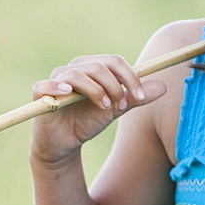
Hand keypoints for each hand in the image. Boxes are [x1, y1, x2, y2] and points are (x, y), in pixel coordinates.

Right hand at [30, 54, 165, 163]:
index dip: (130, 77)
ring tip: (105, 107)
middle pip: (99, 66)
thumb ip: (137, 97)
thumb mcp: (116, 108)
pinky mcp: (41, 95)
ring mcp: (56, 80)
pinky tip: (68, 93)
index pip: (115, 62)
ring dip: (96, 90)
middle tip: (121, 105)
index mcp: (93, 68)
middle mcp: (75, 68)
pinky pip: (45, 85)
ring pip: (78, 73)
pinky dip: (57, 87)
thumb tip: (164, 85)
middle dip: (115, 85)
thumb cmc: (89, 120)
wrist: (65, 143)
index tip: (141, 96)